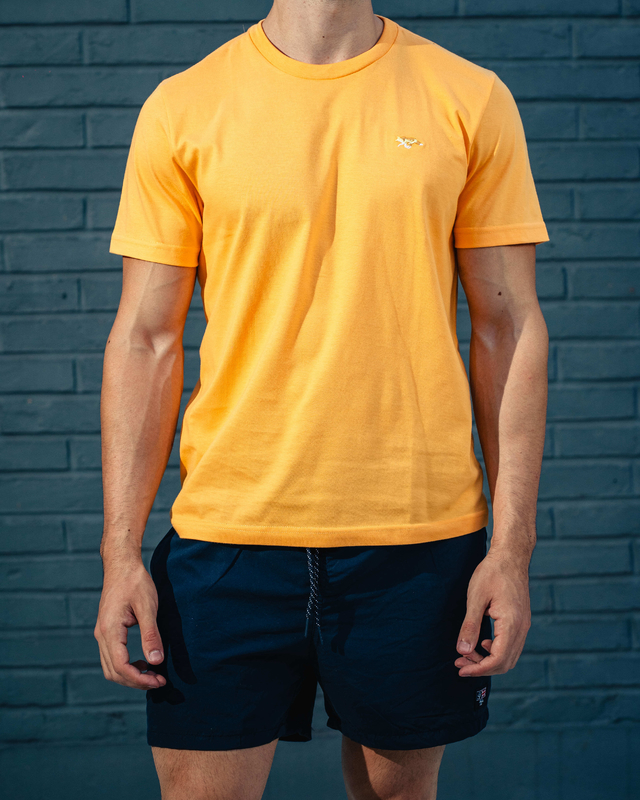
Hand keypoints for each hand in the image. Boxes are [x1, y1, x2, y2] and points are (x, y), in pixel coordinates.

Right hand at [94, 559, 166, 689]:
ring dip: (130, 676)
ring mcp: (101, 633)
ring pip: (111, 667)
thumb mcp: (147, 607)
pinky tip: (143, 662)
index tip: (159, 680)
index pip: (121, 666)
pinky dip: (126, 666)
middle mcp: (101, 635)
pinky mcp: (106, 631)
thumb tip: (156, 661)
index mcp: (110, 630)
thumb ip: (151, 635)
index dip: (140, 679)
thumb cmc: (135, 582)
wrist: (122, 565)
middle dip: (136, 681)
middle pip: (113, 672)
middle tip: (159, 681)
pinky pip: (112, 657)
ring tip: (153, 675)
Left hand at [454, 548, 530, 676]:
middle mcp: (522, 628)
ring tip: (467, 654)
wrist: (511, 556)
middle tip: (460, 663)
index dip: (478, 669)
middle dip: (481, 667)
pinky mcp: (521, 621)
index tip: (460, 669)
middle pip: (505, 662)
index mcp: (511, 624)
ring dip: (488, 660)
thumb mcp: (476, 598)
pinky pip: (511, 645)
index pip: (497, 659)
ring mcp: (524, 625)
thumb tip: (463, 651)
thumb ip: (470, 626)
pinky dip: (496, 651)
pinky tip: (482, 642)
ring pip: (509, 656)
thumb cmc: (492, 572)